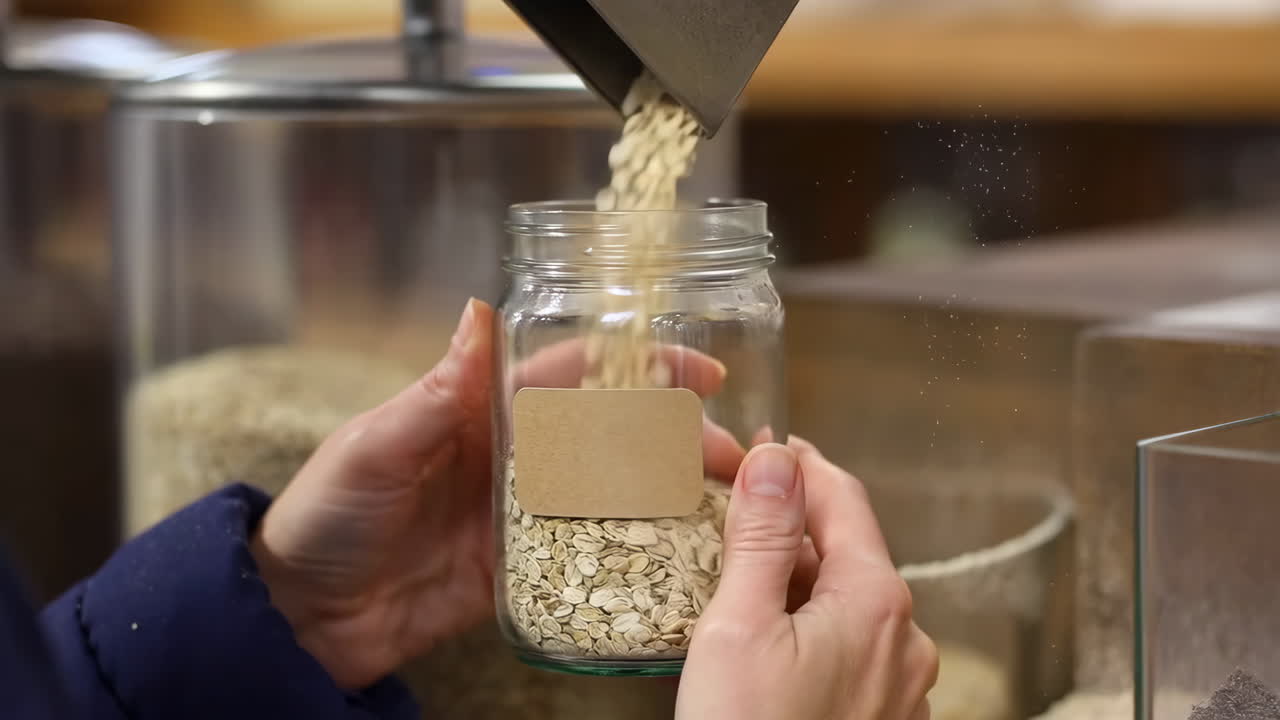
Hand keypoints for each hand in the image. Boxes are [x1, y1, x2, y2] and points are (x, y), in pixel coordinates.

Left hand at [251, 299, 735, 688]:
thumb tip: (478, 313)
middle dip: (673, 435)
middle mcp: (512, 457)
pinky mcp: (523, 572)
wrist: (302, 615)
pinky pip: (587, 557)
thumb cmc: (324, 516)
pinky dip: (632, 555)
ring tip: (726, 504)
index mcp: (478, 412)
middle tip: (733, 452)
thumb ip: (432, 393)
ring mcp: (522, 515)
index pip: (570, 374)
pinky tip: (678, 557)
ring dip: (666, 493)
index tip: (700, 367)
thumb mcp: (372, 447)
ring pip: (610, 493)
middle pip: (609, 433)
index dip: (636, 364)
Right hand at [676, 438, 938, 719]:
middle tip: (725, 517)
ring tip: (735, 586)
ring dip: (795, 584)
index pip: (840, 498)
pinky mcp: (881, 717)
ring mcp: (899, 686)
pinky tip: (765, 643)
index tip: (755, 447)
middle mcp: (905, 641)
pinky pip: (846, 651)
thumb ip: (761, 539)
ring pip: (843, 605)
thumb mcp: (739, 628)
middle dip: (785, 529)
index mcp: (876, 603)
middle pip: (842, 552)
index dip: (793, 465)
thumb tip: (774, 462)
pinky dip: (808, 632)